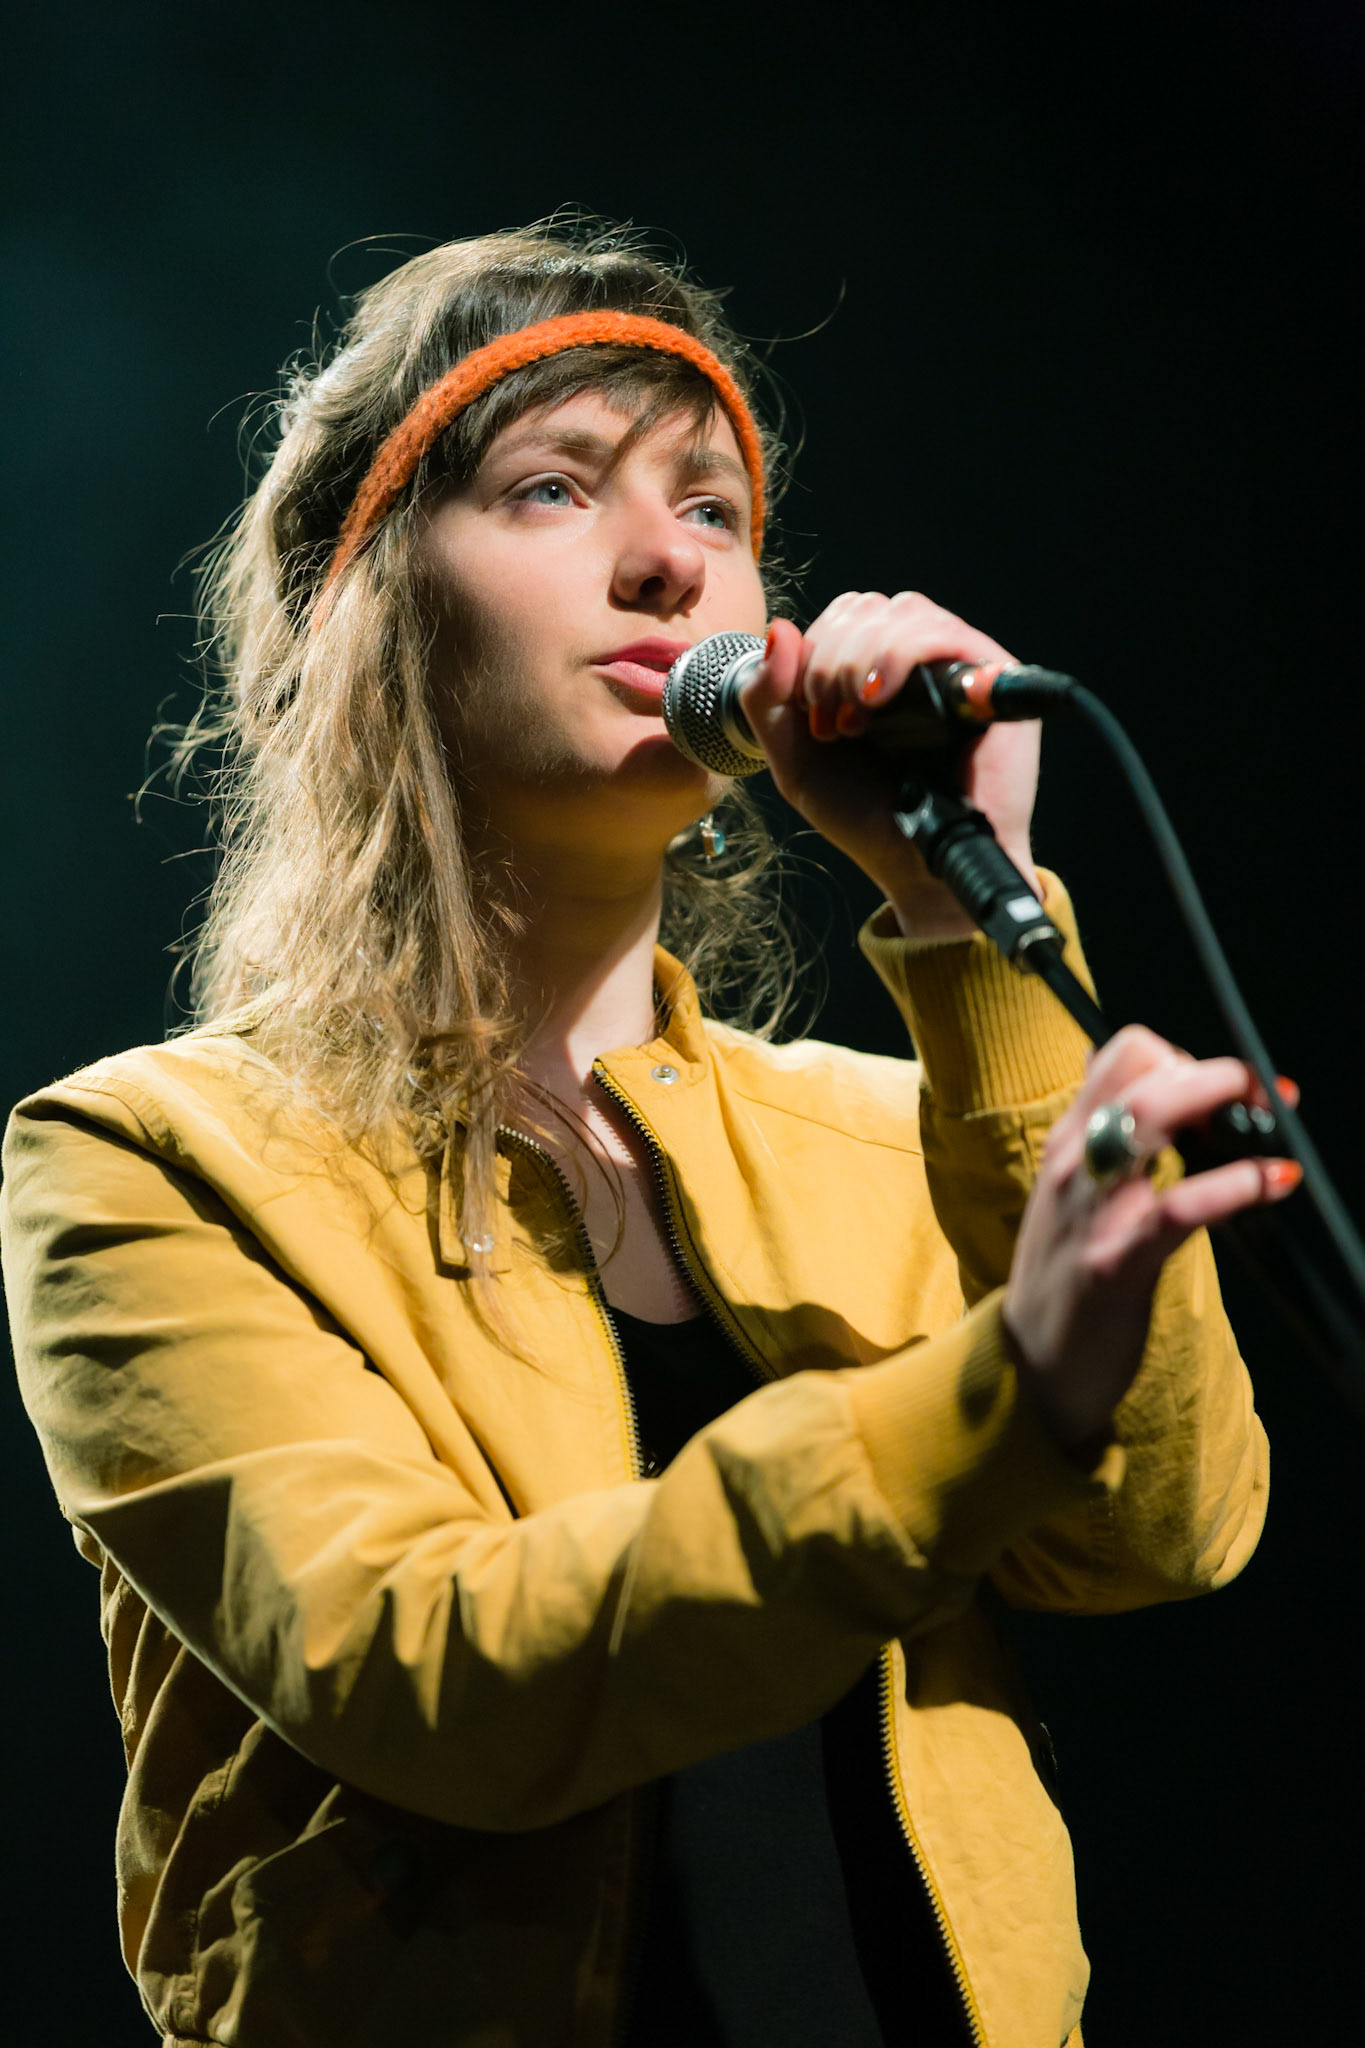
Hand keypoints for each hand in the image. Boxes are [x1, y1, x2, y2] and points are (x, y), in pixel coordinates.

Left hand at [739, 592, 1041, 936]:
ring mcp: (958, 666)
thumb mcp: (795, 760)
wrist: (918, 867)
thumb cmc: (866, 817)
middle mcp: (920, 661)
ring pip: (903, 612)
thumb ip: (768, 699)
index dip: (816, 650)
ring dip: (860, 658)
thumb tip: (780, 627)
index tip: (812, 715)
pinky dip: (898, 656)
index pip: (844, 614)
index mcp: (877, 670)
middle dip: (832, 657)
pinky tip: (876, 699)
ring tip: (856, 718)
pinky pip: (943, 633)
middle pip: (868, 607)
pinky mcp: (993, 678)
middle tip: (831, 721)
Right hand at [1003, 1025, 1300, 1452]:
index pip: (1122, 1054)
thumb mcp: (1073, 1193)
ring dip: (1226, 1104)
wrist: (1033, 1366)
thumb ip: (1104, 1139)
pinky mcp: (1116, 1263)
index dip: (1184, 1055)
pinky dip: (1238, 1184)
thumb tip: (1143, 1085)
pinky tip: (1276, 1181)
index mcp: (1068, 1142)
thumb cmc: (1067, 1275)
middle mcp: (1074, 1163)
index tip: (1224, 1088)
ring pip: (1154, 1118)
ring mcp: (1091, 1211)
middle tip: (1268, 1095)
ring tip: (1277, 1121)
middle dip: (1220, 1071)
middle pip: (1146, 1073)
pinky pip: (1181, 1205)